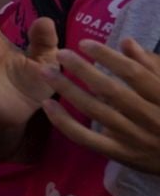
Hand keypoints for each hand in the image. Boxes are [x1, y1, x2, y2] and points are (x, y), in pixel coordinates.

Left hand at [43, 39, 159, 173]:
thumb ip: (150, 66)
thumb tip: (126, 41)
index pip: (134, 73)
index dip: (108, 56)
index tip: (84, 43)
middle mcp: (150, 118)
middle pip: (111, 91)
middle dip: (83, 70)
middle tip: (61, 53)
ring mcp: (134, 138)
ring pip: (96, 112)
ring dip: (68, 90)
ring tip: (47, 72)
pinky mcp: (120, 154)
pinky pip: (87, 139)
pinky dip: (64, 122)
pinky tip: (48, 105)